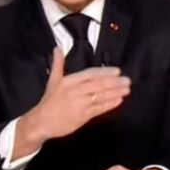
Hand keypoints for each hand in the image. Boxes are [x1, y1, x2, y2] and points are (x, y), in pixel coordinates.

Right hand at [13, 47, 129, 158]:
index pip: (90, 74)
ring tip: (127, 90)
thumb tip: (57, 48)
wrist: (42, 121)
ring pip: (101, 97)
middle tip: (127, 80)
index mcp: (69, 81)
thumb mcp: (53, 80)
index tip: (117, 71)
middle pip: (98, 85)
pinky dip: (109, 105)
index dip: (105, 72)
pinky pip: (99, 109)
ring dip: (115, 93)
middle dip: (114, 82)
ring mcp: (80, 104)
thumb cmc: (49, 101)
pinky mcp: (83, 117)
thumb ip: (58, 64)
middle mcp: (76, 91)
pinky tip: (119, 101)